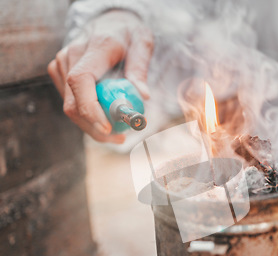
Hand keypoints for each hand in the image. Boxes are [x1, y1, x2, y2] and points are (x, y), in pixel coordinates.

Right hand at [47, 10, 153, 142]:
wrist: (110, 21)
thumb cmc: (129, 33)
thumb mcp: (143, 44)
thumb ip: (140, 68)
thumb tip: (143, 96)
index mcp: (93, 48)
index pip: (81, 81)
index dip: (91, 109)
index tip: (108, 129)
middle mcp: (70, 56)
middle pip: (73, 103)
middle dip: (96, 128)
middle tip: (122, 138)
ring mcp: (61, 64)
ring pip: (71, 107)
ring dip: (93, 125)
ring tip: (120, 130)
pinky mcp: (60, 73)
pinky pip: (71, 102)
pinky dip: (88, 115)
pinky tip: (107, 116)